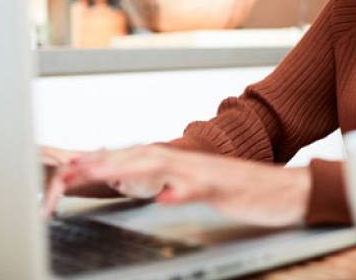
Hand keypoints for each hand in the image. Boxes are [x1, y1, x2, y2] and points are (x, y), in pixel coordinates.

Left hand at [43, 145, 311, 226]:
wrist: (289, 190)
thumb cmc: (246, 193)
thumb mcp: (202, 190)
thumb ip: (175, 186)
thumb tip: (150, 190)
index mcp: (181, 164)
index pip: (133, 159)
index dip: (100, 162)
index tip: (69, 169)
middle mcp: (189, 163)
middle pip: (138, 158)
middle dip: (101, 164)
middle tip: (67, 171)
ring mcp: (207, 173)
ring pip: (163, 168)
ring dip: (129, 171)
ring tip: (100, 175)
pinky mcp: (226, 189)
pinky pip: (200, 189)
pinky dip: (180, 192)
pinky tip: (162, 198)